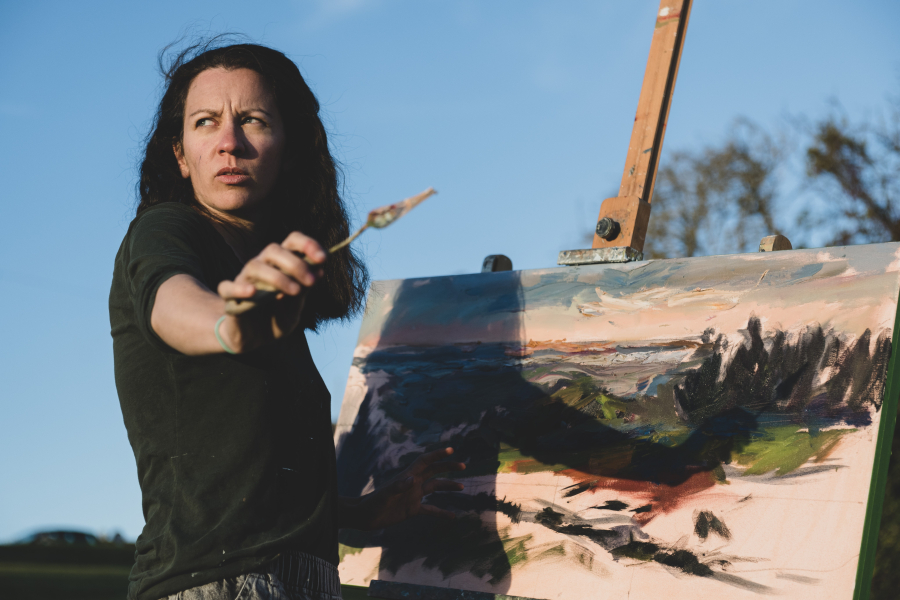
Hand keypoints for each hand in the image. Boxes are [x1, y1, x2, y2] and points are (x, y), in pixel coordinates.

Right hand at [217, 232, 325, 350]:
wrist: (255, 340)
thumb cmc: (277, 318)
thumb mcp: (295, 308)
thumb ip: (304, 292)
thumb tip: (319, 271)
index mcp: (280, 264)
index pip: (292, 242)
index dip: (307, 244)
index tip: (323, 258)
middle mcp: (262, 266)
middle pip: (273, 250)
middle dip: (295, 263)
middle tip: (311, 281)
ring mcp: (244, 280)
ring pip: (254, 266)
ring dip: (277, 277)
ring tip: (295, 292)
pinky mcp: (230, 298)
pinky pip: (227, 287)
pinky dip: (238, 288)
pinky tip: (253, 292)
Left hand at [341, 448, 466, 530]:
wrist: (365, 516)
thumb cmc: (373, 503)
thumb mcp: (385, 495)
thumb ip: (398, 487)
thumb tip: (413, 479)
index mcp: (407, 476)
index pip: (425, 461)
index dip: (438, 454)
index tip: (451, 449)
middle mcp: (413, 483)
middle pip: (434, 471)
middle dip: (448, 467)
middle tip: (463, 466)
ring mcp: (413, 496)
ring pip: (435, 488)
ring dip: (448, 486)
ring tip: (462, 487)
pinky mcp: (412, 509)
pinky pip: (430, 509)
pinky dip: (441, 512)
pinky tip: (452, 517)